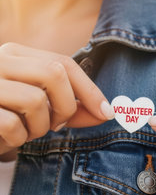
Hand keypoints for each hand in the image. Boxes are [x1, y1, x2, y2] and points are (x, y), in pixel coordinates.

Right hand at [0, 42, 113, 156]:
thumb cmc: (2, 115)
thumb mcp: (35, 108)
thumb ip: (67, 107)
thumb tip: (104, 113)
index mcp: (14, 54)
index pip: (63, 63)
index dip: (89, 89)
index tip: (106, 113)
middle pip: (54, 74)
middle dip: (67, 107)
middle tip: (57, 124)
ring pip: (36, 101)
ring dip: (40, 127)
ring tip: (26, 132)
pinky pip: (13, 125)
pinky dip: (17, 139)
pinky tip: (7, 138)